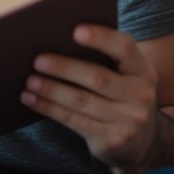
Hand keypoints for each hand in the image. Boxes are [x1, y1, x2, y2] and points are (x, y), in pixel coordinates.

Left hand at [20, 23, 158, 173]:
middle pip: (98, 78)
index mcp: (142, 70)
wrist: (141, 142)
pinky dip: (48, 108)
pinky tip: (30, 99)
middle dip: (64, 68)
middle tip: (38, 60)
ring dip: (51, 90)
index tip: (75, 31)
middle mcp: (140, 95)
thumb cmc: (120, 95)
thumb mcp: (123, 76)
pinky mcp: (111, 140)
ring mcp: (128, 121)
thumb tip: (55, 38)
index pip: (125, 48)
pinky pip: (73, 120)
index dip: (101, 38)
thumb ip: (103, 58)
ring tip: (30, 81)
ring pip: (81, 101)